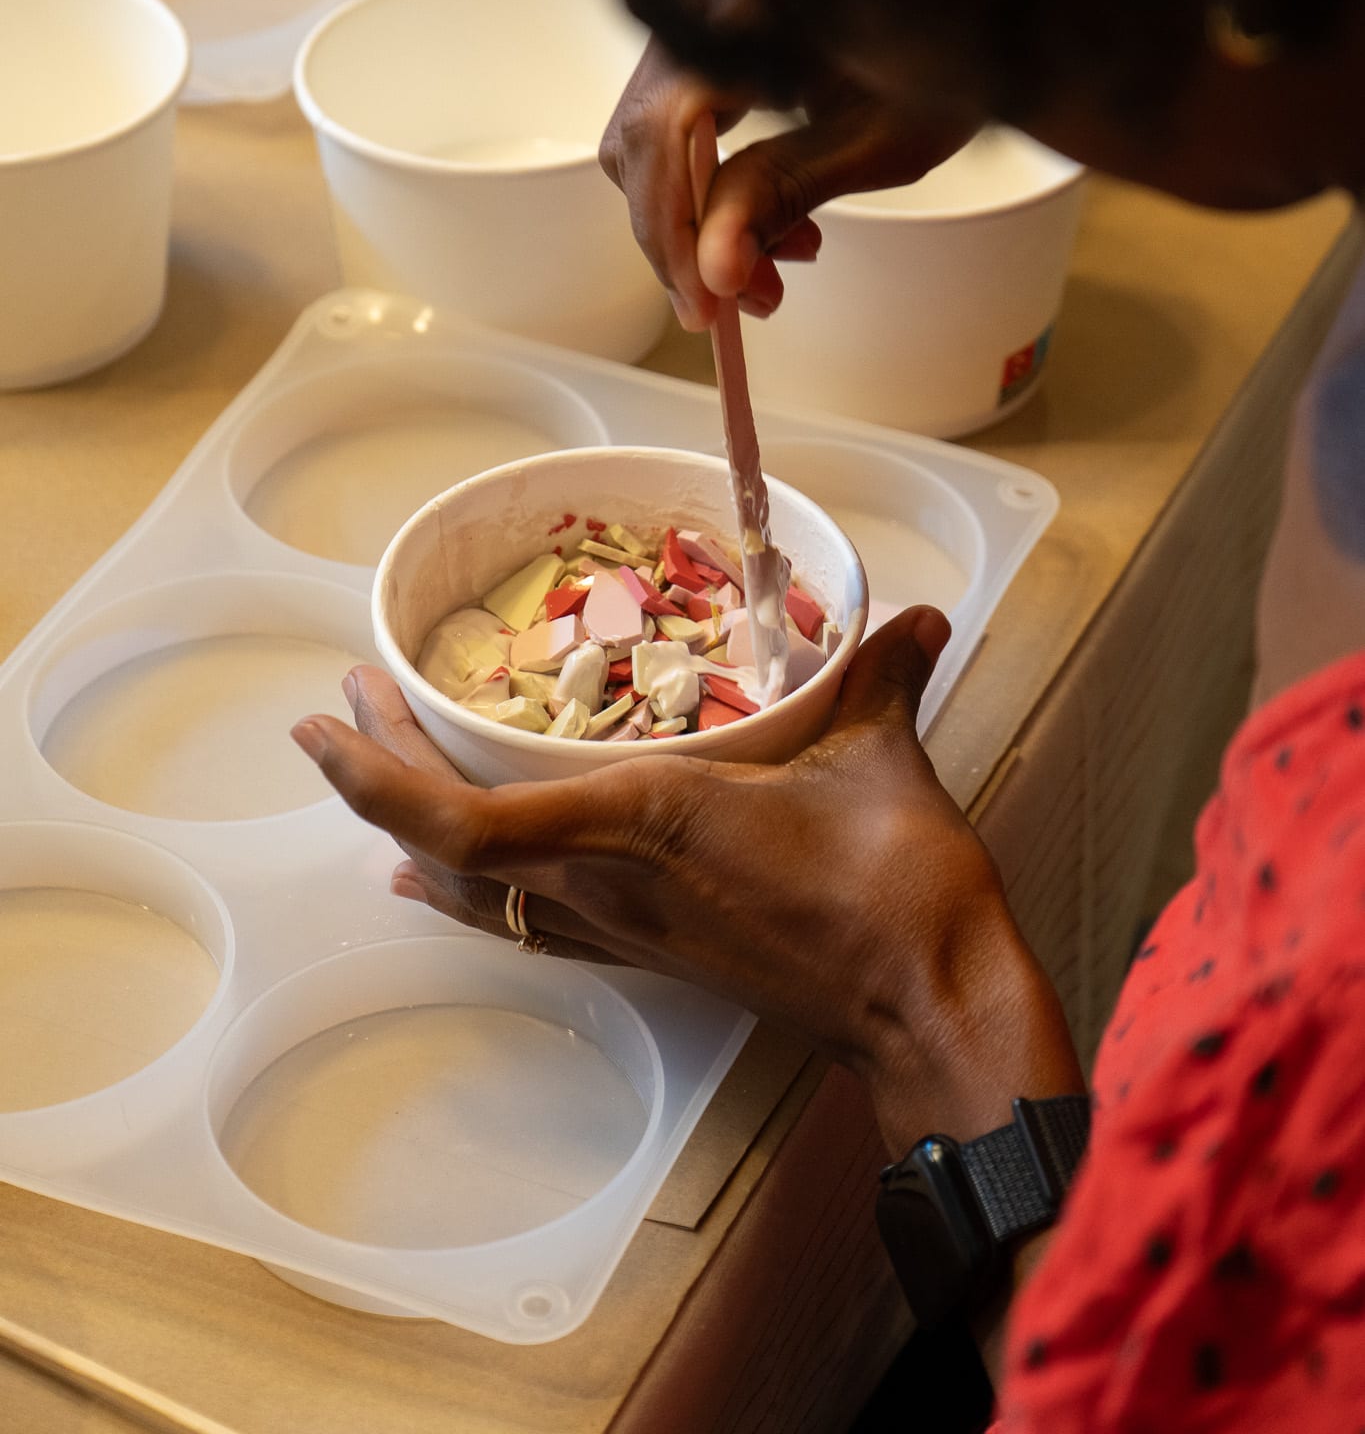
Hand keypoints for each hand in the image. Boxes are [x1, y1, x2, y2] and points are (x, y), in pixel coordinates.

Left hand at [292, 611, 1081, 1156]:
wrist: (923, 1009)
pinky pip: (525, 916)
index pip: (466, 820)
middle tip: (351, 700)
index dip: (380, 778)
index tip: (328, 720)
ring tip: (381, 764)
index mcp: (639, 822)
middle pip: (446, 845)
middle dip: (383, 771)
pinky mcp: (649, 950)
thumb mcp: (881, 756)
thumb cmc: (896, 890)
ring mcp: (622, 926)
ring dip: (415, 827)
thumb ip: (881, 671)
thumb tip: (915, 612)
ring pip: (478, 887)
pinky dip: (467, 883)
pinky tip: (441, 882)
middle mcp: (607, 883)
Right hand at [598, 39, 973, 329]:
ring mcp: (703, 8)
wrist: (984, 4)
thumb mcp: (879, 139)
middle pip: (643, 131)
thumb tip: (713, 270)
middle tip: (726, 305)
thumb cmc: (955, 58)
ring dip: (695, 215)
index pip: (663, 127)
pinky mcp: (713, 33)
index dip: (673, 226)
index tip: (703, 302)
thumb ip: (784, 194)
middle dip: (682, 232)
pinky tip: (766, 225)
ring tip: (767, 271)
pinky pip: (678, 118)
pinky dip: (708, 182)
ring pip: (651, 133)